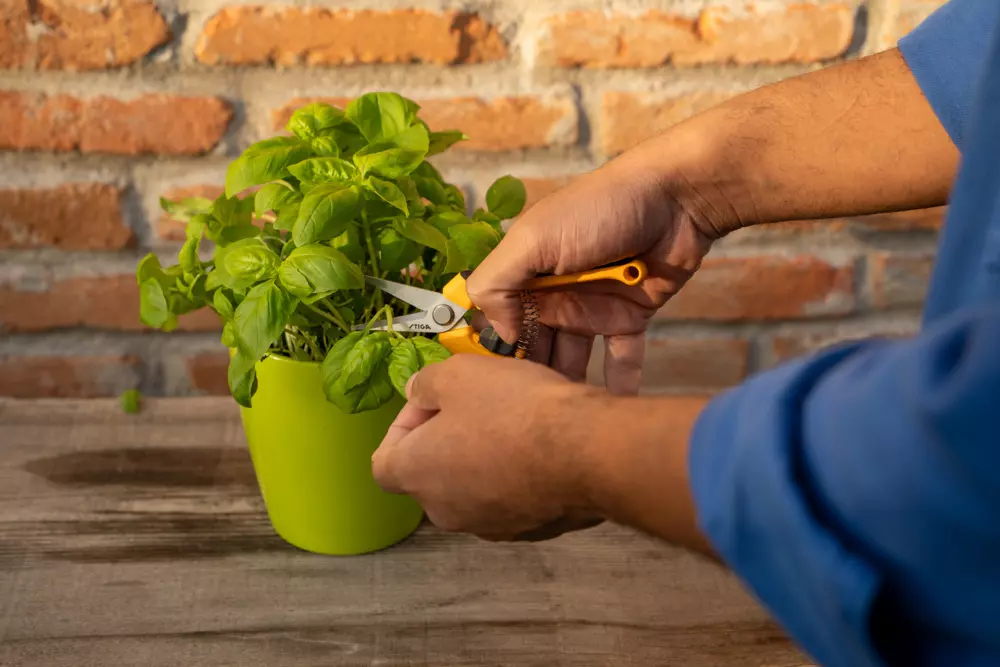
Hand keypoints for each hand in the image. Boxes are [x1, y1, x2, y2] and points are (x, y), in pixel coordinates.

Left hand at [372, 354, 604, 540]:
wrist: (587, 452)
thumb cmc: (514, 409)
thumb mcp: (459, 374)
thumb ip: (426, 384)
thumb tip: (417, 393)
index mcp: (415, 474)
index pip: (384, 461)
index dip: (402, 426)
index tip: (432, 402)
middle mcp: (444, 510)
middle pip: (430, 474)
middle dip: (446, 440)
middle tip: (475, 405)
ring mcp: (489, 527)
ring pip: (472, 488)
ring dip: (482, 458)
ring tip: (514, 422)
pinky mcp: (530, 531)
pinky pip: (511, 499)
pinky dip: (517, 477)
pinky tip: (542, 448)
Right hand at [467, 146, 721, 393]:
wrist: (676, 198)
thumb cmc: (598, 211)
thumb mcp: (533, 239)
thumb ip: (498, 282)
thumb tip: (500, 336)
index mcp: (524, 274)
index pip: (498, 321)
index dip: (495, 354)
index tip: (496, 392)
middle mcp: (552, 294)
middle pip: (533, 348)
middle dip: (530, 381)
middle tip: (529, 418)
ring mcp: (592, 307)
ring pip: (572, 359)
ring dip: (568, 387)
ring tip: (565, 422)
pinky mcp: (630, 316)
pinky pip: (621, 357)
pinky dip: (618, 382)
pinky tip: (612, 411)